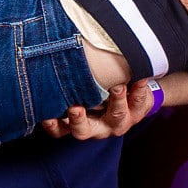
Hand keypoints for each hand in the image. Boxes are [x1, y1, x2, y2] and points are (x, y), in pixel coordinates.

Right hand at [40, 79, 154, 140]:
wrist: (133, 96)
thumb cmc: (101, 92)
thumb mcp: (83, 91)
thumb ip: (69, 81)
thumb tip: (51, 56)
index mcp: (80, 123)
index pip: (61, 130)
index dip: (53, 126)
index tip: (47, 116)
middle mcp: (98, 127)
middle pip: (83, 131)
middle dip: (78, 120)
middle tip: (74, 108)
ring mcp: (118, 121)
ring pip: (117, 115)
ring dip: (116, 101)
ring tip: (116, 87)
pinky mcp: (137, 111)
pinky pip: (139, 101)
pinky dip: (140, 89)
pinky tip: (141, 78)